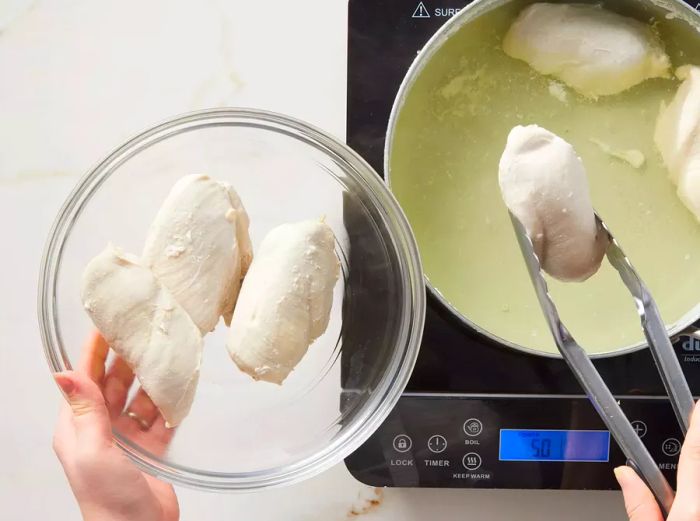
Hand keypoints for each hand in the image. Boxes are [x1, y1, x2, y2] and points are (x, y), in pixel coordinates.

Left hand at [53, 332, 179, 520]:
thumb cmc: (108, 498)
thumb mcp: (93, 450)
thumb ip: (85, 409)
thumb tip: (64, 373)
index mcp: (78, 427)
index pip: (84, 379)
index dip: (94, 350)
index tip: (108, 324)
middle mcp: (100, 429)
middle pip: (113, 384)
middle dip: (127, 359)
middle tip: (145, 333)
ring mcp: (127, 439)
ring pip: (139, 398)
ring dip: (151, 380)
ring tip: (166, 356)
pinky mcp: (150, 449)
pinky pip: (160, 418)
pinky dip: (170, 404)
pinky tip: (180, 389)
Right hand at [615, 400, 699, 520]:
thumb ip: (639, 507)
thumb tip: (624, 475)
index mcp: (691, 511)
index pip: (693, 455)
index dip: (697, 427)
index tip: (698, 406)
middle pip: (699, 464)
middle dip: (693, 447)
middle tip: (683, 441)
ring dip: (691, 472)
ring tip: (675, 490)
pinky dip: (694, 490)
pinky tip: (688, 501)